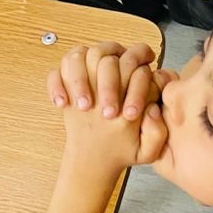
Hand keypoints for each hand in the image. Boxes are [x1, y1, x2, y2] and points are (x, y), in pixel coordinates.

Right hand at [46, 43, 172, 174]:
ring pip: (78, 56)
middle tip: (107, 113)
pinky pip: (55, 72)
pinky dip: (56, 85)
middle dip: (108, 83)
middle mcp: (108, 68)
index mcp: (132, 77)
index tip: (129, 115)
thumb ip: (157, 133)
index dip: (135, 86)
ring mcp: (84, 72)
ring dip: (80, 79)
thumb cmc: (124, 146)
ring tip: (83, 106)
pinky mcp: (64, 82)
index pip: (137, 64)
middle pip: (106, 55)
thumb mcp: (146, 148)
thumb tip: (151, 110)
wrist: (97, 157)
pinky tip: (63, 104)